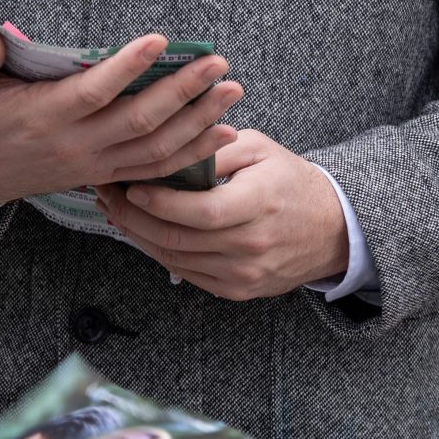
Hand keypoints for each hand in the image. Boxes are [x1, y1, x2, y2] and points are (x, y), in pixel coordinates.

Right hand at [0, 29, 241, 215]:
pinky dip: (192, 154)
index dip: (127, 68)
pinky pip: (156, 171)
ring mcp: (94, 166)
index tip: (160, 41)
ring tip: (232, 91)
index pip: (93, 92)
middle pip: (139, 122)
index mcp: (44, 116)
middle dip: (182, 92)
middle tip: (218, 64)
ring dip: (198, 121)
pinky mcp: (105, 178)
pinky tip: (223, 134)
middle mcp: (76, 145)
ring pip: (156, 149)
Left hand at [98, 131, 351, 300]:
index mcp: (260, 203)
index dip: (160, 202)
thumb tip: (169, 148)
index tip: (131, 186)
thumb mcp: (260, 148)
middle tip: (108, 196)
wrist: (331, 228)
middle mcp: (252, 245)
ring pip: (177, 260)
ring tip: (116, 212)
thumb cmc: (290, 180)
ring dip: (140, 237)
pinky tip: (142, 233)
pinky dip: (160, 254)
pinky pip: (188, 274)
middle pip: (180, 239)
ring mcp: (245, 274)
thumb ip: (215, 148)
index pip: (200, 211)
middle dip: (135, 219)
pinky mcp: (238, 290)